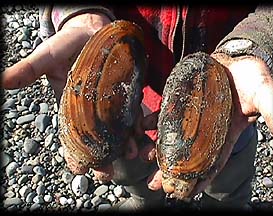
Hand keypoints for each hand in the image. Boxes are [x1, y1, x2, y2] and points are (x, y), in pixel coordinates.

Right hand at [2, 13, 131, 180]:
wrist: (90, 32)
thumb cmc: (66, 46)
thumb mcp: (46, 58)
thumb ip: (30, 69)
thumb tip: (3, 81)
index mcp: (71, 109)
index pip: (72, 136)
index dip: (74, 153)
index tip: (78, 169)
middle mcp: (92, 111)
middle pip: (98, 139)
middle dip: (103, 156)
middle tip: (106, 173)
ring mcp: (111, 104)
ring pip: (119, 129)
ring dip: (126, 143)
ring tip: (132, 153)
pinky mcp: (126, 94)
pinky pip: (133, 111)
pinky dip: (138, 122)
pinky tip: (142, 131)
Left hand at [146, 53, 272, 196]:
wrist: (238, 60)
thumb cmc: (252, 79)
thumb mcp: (265, 95)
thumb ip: (272, 113)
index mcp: (224, 135)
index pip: (210, 163)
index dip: (197, 180)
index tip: (183, 193)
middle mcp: (205, 130)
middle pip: (186, 155)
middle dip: (171, 170)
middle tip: (156, 184)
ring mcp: (191, 116)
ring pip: (172, 137)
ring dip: (158, 149)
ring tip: (144, 158)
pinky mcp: (181, 102)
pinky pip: (165, 115)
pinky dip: (154, 123)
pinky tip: (143, 128)